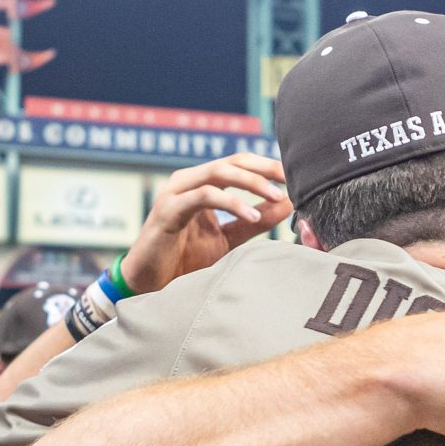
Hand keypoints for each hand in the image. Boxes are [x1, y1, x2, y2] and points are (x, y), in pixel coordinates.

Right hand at [124, 154, 292, 293]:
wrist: (149, 284)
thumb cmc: (184, 259)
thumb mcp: (228, 238)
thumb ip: (253, 221)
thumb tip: (286, 205)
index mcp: (202, 184)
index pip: (240, 163)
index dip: (267, 166)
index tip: (295, 176)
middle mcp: (188, 181)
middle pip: (233, 161)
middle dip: (265, 167)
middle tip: (291, 178)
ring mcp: (176, 192)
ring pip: (219, 172)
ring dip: (252, 182)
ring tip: (277, 196)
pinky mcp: (168, 209)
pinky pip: (205, 197)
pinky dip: (231, 203)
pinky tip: (252, 214)